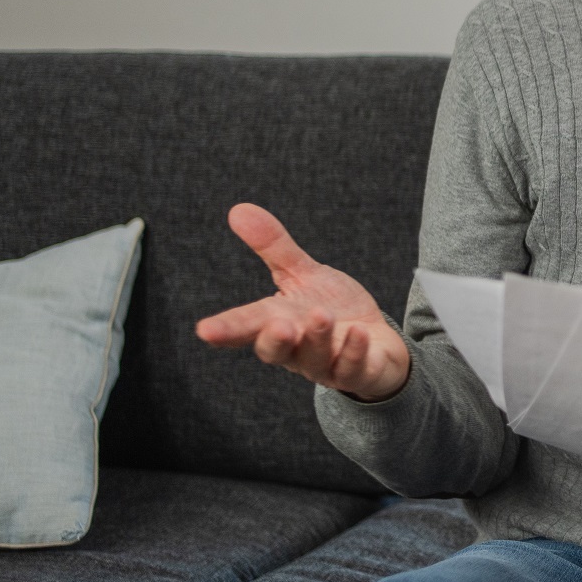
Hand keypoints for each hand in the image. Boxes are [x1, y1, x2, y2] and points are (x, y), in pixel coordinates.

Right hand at [195, 203, 410, 401]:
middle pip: (275, 352)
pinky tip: (360, 332)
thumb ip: (274, 248)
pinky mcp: (358, 372)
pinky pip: (353, 368)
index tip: (205, 330)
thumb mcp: (302, 275)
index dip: (226, 330)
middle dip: (273, 340)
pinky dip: (355, 352)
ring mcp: (326, 364)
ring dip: (318, 338)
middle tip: (278, 324)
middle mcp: (297, 349)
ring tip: (322, 315)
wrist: (376, 342)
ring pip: (314, 359)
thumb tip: (238, 209)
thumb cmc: (332, 308)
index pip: (245, 327)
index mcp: (277, 323)